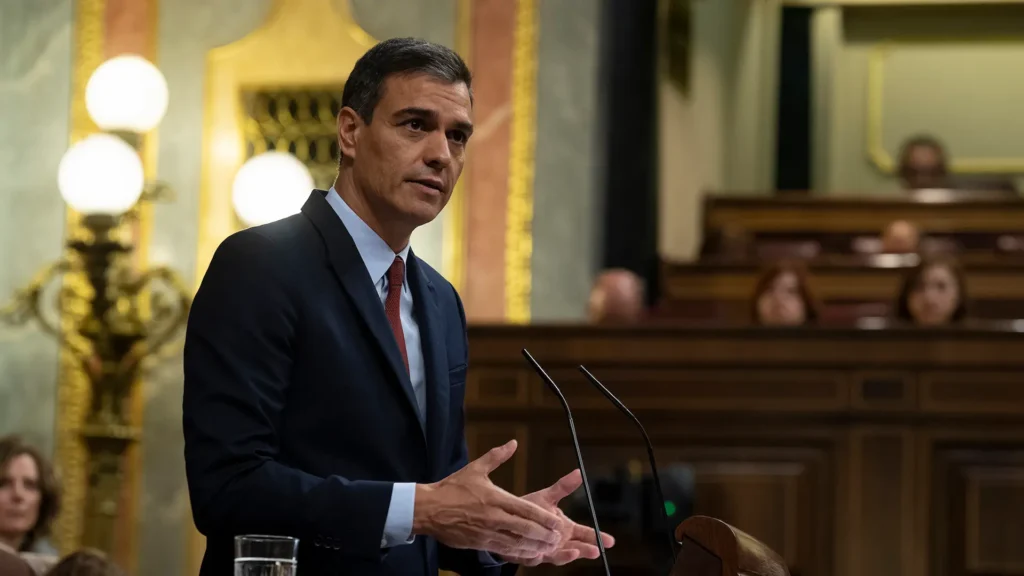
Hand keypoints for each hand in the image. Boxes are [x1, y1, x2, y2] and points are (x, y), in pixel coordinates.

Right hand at [413, 440, 561, 559]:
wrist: (428, 509)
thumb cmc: (452, 488)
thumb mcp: (475, 469)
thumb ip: (496, 456)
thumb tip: (513, 443)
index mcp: (495, 498)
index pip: (525, 509)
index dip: (544, 518)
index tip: (558, 522)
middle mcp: (494, 517)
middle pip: (525, 528)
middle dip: (544, 535)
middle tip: (559, 538)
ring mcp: (487, 532)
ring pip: (516, 542)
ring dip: (535, 546)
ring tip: (549, 548)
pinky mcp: (479, 544)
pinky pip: (503, 550)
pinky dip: (518, 553)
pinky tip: (529, 554)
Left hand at [501, 469, 615, 565]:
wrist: (508, 520)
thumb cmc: (530, 509)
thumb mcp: (547, 496)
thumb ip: (563, 487)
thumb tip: (578, 472)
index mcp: (565, 528)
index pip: (585, 534)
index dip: (597, 537)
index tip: (610, 541)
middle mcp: (558, 542)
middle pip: (577, 547)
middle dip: (586, 549)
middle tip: (596, 550)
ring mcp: (546, 551)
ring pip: (559, 556)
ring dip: (568, 555)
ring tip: (575, 551)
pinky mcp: (530, 556)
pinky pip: (536, 558)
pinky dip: (540, 557)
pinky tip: (543, 554)